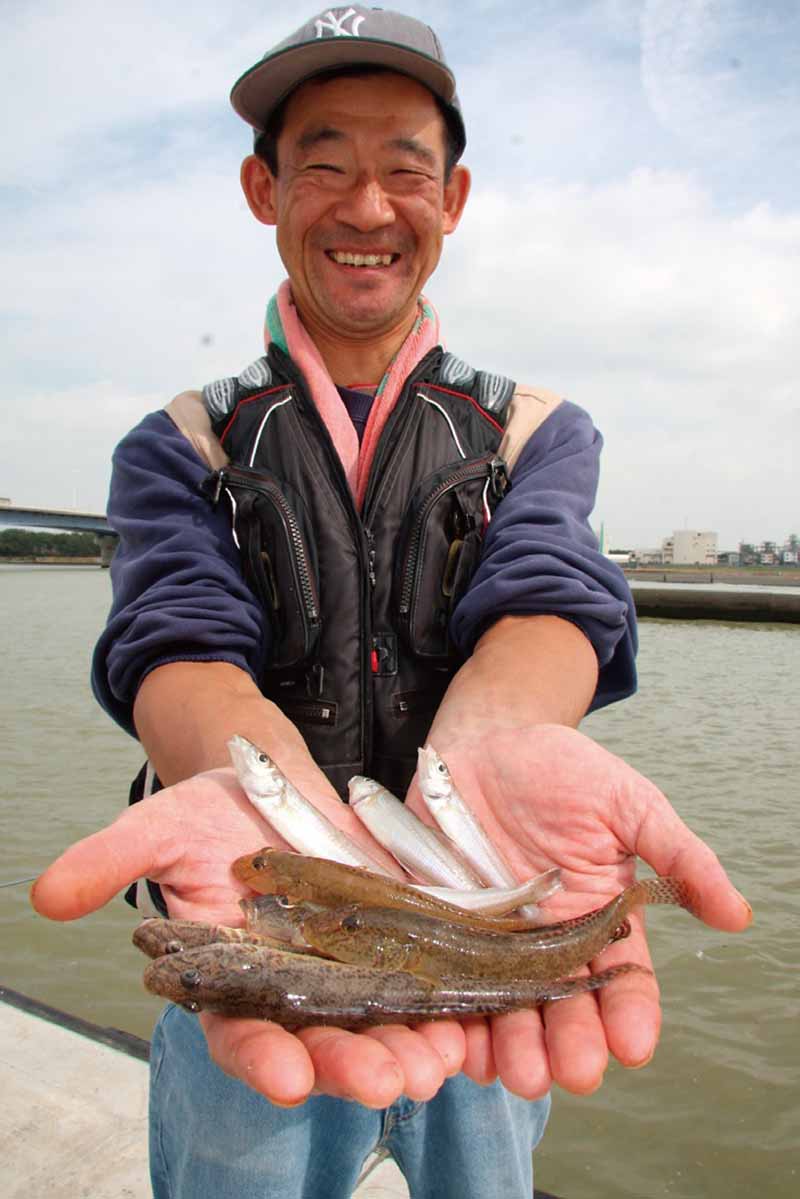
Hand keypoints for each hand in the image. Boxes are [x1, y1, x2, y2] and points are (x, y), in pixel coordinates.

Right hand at [30, 767, 466, 1106]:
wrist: (276, 785)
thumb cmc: (212, 809)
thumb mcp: (162, 825)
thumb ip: (111, 860)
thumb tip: (45, 896)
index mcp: (233, 981)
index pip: (240, 1034)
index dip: (262, 1058)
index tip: (288, 1078)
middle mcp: (294, 991)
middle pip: (321, 1042)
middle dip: (353, 1065)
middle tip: (390, 1079)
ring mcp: (348, 972)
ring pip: (380, 1024)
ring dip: (410, 1046)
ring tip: (439, 1058)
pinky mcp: (396, 943)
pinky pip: (425, 980)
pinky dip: (448, 1001)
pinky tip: (472, 1016)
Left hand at [404, 723, 752, 1097]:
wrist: (485, 739)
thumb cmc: (562, 770)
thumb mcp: (628, 804)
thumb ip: (677, 856)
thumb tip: (738, 915)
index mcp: (599, 920)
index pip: (622, 980)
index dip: (630, 1014)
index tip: (633, 1044)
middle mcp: (545, 942)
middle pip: (563, 1008)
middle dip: (570, 1044)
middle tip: (574, 1071)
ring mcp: (489, 940)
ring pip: (505, 1007)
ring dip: (513, 1046)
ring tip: (518, 1071)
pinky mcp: (437, 928)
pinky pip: (442, 980)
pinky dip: (449, 1017)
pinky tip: (456, 1043)